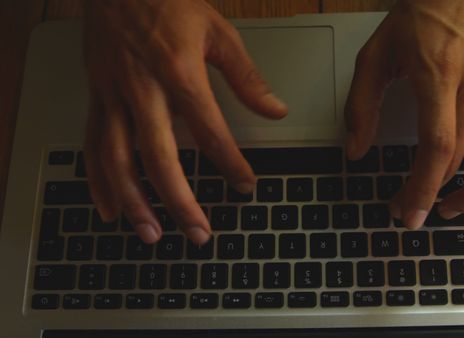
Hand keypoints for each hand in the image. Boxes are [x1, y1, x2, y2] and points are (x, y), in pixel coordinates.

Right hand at [83, 0, 286, 243]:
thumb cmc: (167, 1)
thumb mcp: (218, 32)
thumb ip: (247, 78)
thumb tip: (275, 109)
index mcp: (179, 72)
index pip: (210, 131)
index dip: (231, 163)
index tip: (246, 185)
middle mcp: (143, 89)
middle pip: (159, 157)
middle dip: (179, 201)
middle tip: (197, 231)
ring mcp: (113, 95)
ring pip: (117, 159)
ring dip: (135, 202)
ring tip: (151, 233)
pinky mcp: (96, 96)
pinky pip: (91, 145)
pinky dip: (98, 180)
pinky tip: (109, 207)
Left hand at [345, 0, 463, 228]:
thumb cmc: (421, 16)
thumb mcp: (376, 54)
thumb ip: (361, 105)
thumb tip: (356, 150)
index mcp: (439, 76)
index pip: (436, 146)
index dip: (421, 187)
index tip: (407, 213)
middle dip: (436, 195)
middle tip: (414, 209)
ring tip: (454, 207)